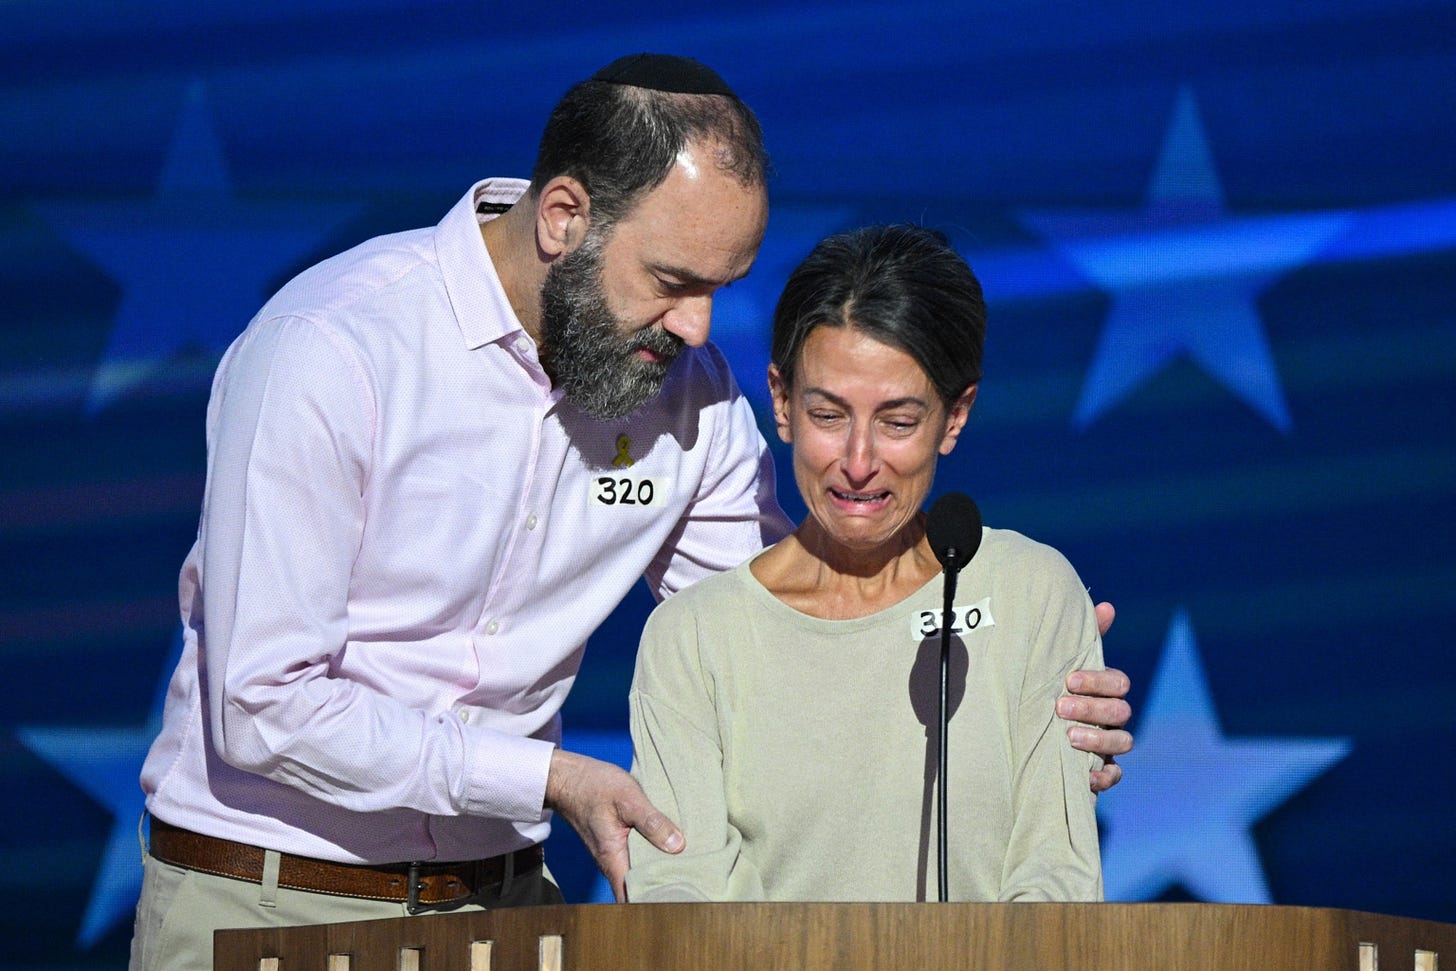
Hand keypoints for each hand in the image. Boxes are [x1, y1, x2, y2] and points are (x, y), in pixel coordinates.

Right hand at [544, 748, 683, 901]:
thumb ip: (652, 822)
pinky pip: (636, 858)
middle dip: (663, 885)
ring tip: (687, 865)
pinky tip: (670, 847)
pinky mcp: (616, 843)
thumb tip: (677, 846)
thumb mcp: (628, 799)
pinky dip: (652, 856)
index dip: (655, 901)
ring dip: (659, 869)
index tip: (680, 895)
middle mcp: (612, 862)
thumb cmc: (593, 786)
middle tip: (691, 879)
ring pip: (639, 872)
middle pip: (639, 887)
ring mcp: (613, 854)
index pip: (633, 897)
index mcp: (613, 859)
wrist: (569, 777)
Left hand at [1058, 600, 1133, 792]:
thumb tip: (1107, 606)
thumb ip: (1081, 637)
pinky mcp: (1102, 769)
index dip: (1098, 681)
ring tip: (1069, 737)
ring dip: (1099, 740)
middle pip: (1120, 712)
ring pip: (1123, 742)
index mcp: (1105, 689)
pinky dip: (1105, 777)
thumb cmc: (1051, 687)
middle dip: (1092, 709)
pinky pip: (1115, 775)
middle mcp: (1112, 715)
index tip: (1069, 680)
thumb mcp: (1061, 662)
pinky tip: (1086, 776)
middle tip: (1061, 708)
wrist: (1031, 729)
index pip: (1118, 683)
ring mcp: (1109, 743)